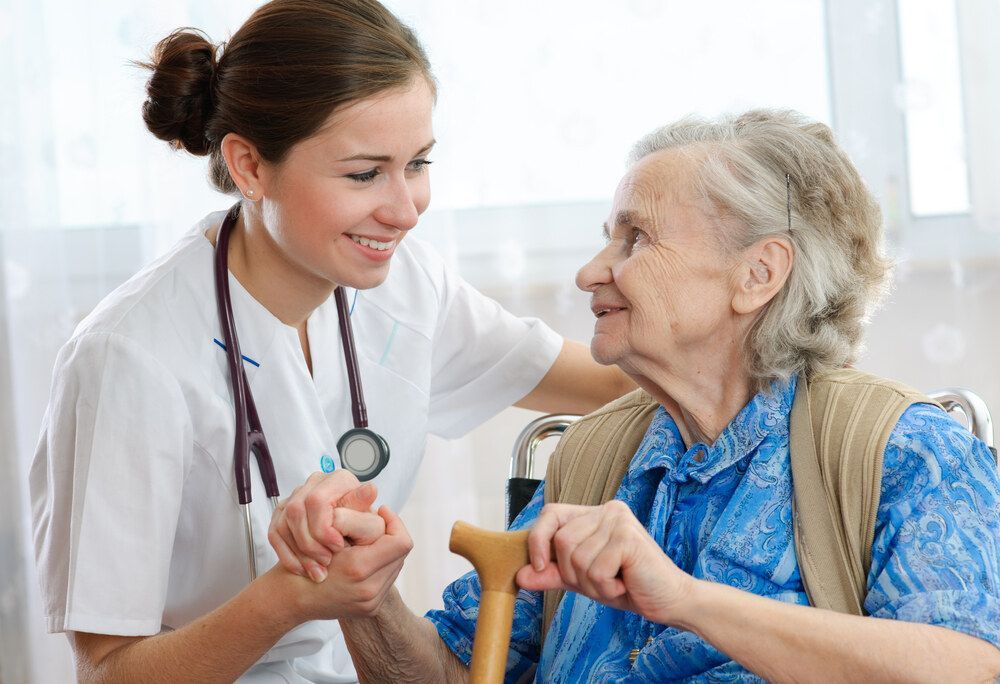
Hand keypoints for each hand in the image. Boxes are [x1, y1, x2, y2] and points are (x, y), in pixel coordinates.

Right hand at [268, 470, 384, 581]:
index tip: (338, 547)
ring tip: (317, 571)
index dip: (323, 527)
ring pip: (283, 524)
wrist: (350, 534)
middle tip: (326, 562)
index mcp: (337, 480)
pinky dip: (287, 556)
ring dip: (299, 553)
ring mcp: (295, 496)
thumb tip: (370, 490)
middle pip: (296, 511)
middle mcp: (314, 483)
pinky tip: (302, 569)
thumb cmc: (362, 525)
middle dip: (310, 543)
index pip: (316, 500)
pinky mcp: (282, 512)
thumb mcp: (366, 517)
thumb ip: (363, 507)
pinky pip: (275, 534)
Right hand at [273, 504, 413, 621]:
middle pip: (401, 554)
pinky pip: (387, 579)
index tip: (381, 511)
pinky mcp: (370, 608)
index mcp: (358, 568)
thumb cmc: (302, 562)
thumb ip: (352, 510)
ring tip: (368, 541)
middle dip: (390, 536)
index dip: (394, 522)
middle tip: (375, 525)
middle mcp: (368, 590)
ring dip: (385, 551)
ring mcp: (370, 603)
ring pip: (395, 565)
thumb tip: (372, 488)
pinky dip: (378, 565)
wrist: (289, 598)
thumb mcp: (325, 530)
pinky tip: (363, 556)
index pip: (401, 541)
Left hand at [515, 500, 693, 624]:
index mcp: (594, 513)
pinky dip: (606, 588)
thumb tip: (520, 576)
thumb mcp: (582, 579)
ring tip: (615, 583)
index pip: (550, 514)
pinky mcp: (628, 538)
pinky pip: (596, 570)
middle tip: (601, 581)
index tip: (539, 566)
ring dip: (592, 584)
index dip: (538, 540)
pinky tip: (625, 585)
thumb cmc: (627, 586)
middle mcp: (607, 509)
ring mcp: (619, 521)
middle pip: (561, 542)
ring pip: (577, 558)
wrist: (668, 601)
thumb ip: (552, 574)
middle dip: (574, 574)